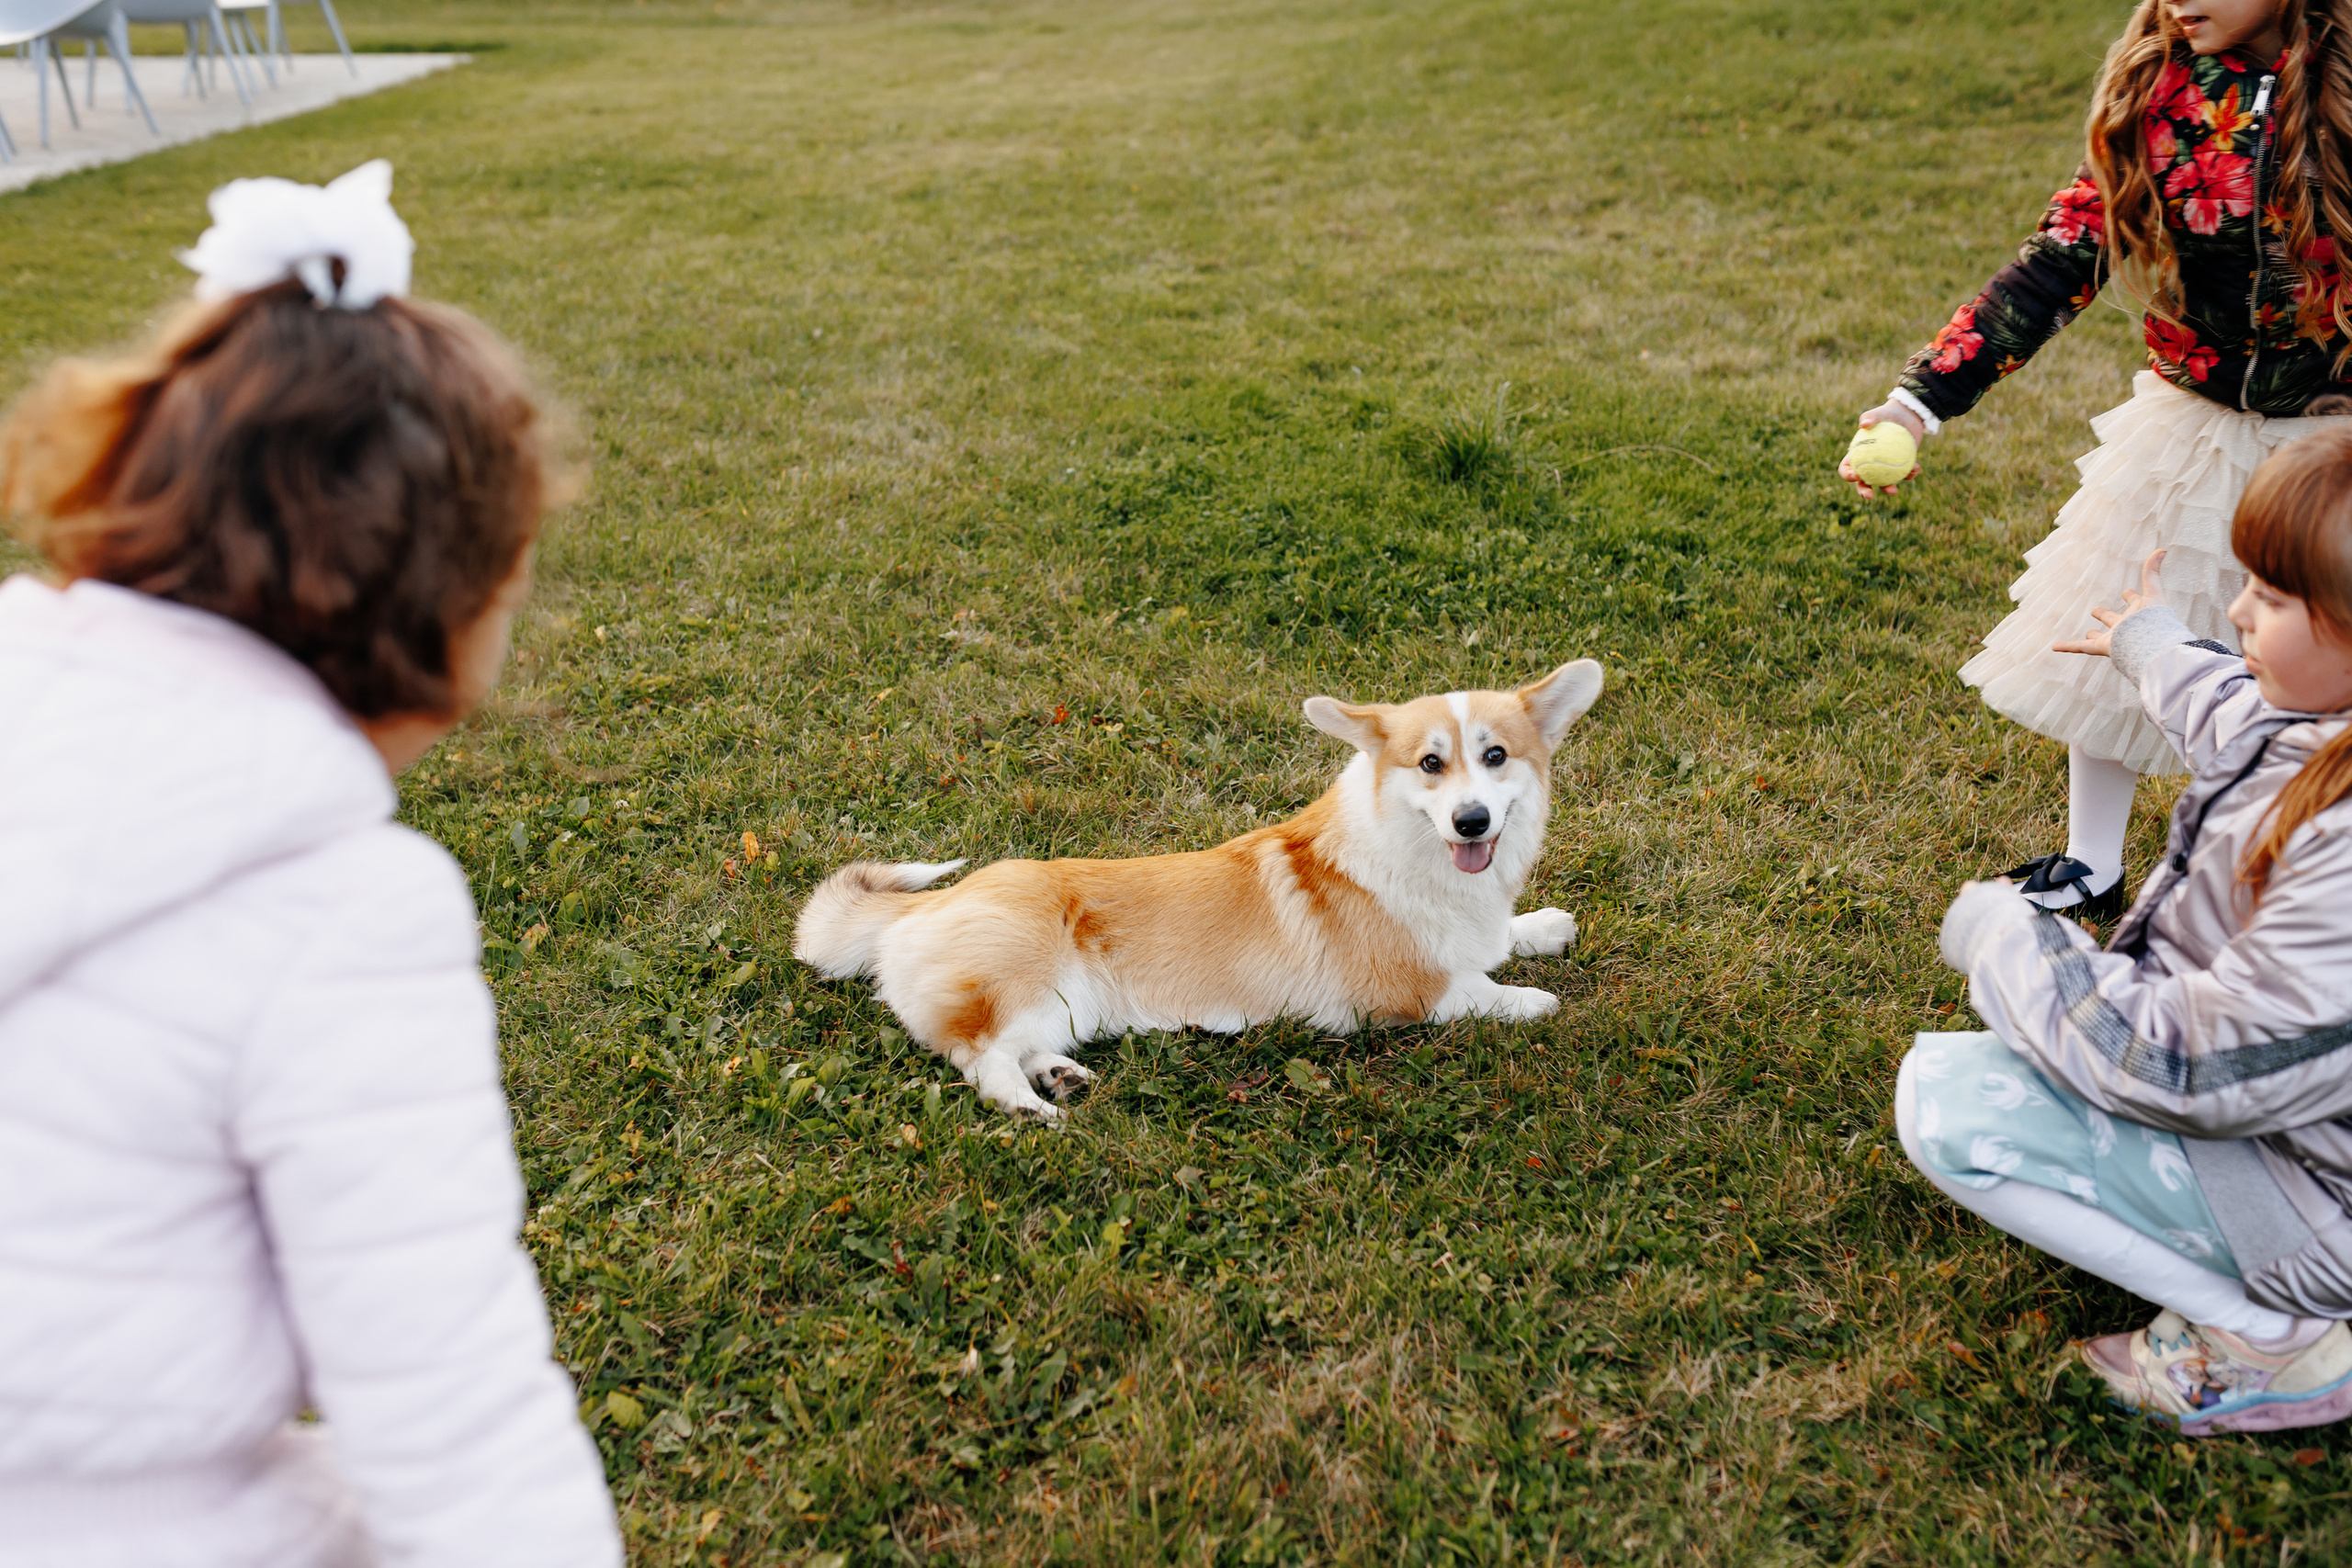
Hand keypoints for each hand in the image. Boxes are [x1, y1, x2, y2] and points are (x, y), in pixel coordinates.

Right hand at [1838, 402, 1924, 497]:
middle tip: (1870, 495)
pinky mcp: (1901, 465)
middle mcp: (1870, 463)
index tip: (1856, 475)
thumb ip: (1870, 417)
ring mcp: (1885, 466)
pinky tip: (1916, 469)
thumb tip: (1864, 424)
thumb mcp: (1879, 413)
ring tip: (1894, 490)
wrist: (1908, 415)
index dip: (1847, 475)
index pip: (1846, 467)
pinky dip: (1909, 474)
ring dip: (1887, 488)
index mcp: (1858, 454)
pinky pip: (1904, 474)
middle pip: (1862, 481)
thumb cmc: (1888, 413)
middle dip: (1864, 491)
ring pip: (1883, 482)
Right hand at [2052, 549, 2168, 657]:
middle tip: (2097, 611)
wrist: (2151, 644)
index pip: (2135, 601)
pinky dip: (2068, 647)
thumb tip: (2162, 549)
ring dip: (2093, 636)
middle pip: (2114, 620)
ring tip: (2087, 633)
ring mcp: (2114, 638)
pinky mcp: (2103, 647)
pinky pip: (2082, 647)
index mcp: (2139, 612)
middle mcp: (2126, 626)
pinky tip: (2055, 646)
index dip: (2131, 596)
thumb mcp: (2153, 591)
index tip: (2127, 592)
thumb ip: (2152, 572)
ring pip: (2100, 636)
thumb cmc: (2154, 620)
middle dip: (2107, 616)